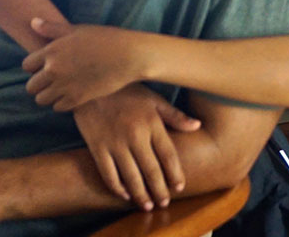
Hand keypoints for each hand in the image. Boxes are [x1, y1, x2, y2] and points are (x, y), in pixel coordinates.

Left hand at [23, 20, 142, 110]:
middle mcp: (54, 69)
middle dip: (40, 84)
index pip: (27, 65)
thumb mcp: (79, 29)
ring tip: (62, 89)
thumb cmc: (108, 39)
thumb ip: (53, 28)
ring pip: (42, 99)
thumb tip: (32, 22)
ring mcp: (64, 85)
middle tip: (55, 80)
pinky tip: (73, 94)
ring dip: (49, 95)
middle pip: (31, 86)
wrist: (131, 56)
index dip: (36, 66)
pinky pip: (58, 107)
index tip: (47, 66)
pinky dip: (63, 103)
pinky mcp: (77, 98)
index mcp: (52, 51)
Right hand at [72, 84, 200, 210]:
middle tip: (165, 203)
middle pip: (151, 169)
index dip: (175, 173)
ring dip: (140, 194)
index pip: (168, 155)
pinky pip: (108, 173)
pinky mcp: (96, 147)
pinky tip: (124, 195)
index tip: (179, 187)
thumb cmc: (127, 91)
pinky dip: (116, 186)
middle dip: (159, 189)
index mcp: (152, 123)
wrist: (91, 85)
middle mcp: (135, 136)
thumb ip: (175, 115)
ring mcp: (114, 143)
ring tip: (148, 205)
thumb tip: (197, 126)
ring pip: (130, 176)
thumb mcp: (154, 99)